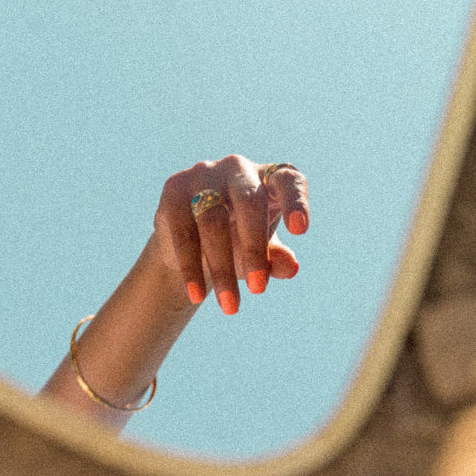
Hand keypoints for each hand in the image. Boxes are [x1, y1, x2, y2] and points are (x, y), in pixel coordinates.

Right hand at [152, 155, 308, 315]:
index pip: (289, 181)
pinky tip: (197, 294)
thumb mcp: (262, 252)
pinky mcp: (174, 189)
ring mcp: (204, 174)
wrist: (190, 240)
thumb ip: (277, 258)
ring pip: (213, 220)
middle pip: (249, 202)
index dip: (296, 202)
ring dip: (222, 267)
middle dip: (255, 249)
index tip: (301, 230)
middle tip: (259, 290)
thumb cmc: (239, 240)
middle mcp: (238, 169)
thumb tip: (290, 267)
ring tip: (230, 306)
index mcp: (269, 178)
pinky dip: (191, 267)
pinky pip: (184, 230)